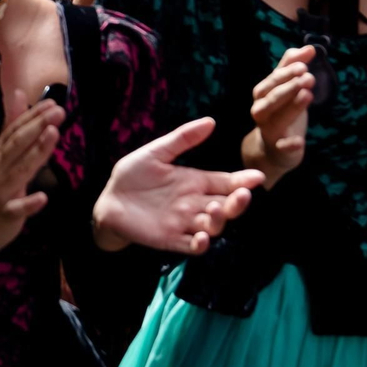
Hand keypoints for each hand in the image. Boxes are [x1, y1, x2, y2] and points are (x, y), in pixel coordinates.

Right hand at [0, 86, 65, 253]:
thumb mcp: (2, 154)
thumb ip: (12, 125)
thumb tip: (20, 93)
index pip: (14, 131)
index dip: (32, 116)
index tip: (51, 103)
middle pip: (17, 145)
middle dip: (37, 126)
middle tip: (58, 111)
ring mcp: (1, 191)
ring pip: (19, 171)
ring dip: (36, 153)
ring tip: (53, 135)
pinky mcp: (5, 214)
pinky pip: (16, 208)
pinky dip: (28, 203)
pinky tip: (42, 197)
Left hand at [92, 118, 266, 253]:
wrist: (109, 200)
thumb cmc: (132, 175)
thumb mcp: (156, 153)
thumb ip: (182, 139)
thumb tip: (210, 121)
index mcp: (194, 182)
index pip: (225, 182)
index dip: (242, 181)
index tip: (257, 176)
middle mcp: (194, 204)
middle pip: (226, 206)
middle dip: (238, 202)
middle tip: (243, 194)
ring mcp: (184, 223)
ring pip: (213, 226)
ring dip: (219, 220)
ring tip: (216, 207)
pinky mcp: (170, 239)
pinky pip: (191, 245)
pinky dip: (200, 244)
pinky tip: (202, 237)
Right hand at [242, 45, 314, 185]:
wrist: (273, 148)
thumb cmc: (281, 112)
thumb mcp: (286, 88)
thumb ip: (293, 67)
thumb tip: (310, 48)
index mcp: (262, 94)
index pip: (272, 81)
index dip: (287, 73)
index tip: (304, 66)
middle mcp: (261, 111)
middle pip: (272, 98)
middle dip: (289, 87)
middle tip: (308, 77)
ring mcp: (269, 131)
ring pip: (277, 119)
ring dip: (292, 107)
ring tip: (308, 95)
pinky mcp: (279, 148)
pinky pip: (282, 147)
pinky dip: (290, 145)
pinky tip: (300, 141)